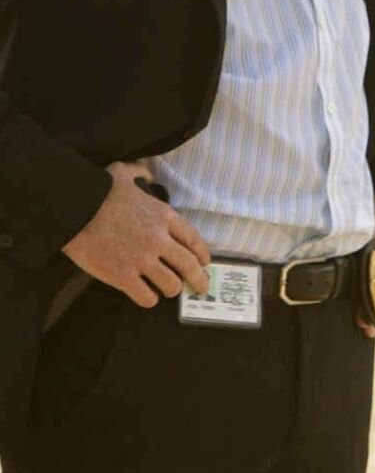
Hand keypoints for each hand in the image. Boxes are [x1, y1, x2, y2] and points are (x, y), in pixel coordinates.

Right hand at [61, 161, 210, 307]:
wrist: (72, 210)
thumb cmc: (96, 191)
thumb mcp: (123, 173)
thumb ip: (140, 173)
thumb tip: (147, 174)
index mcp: (163, 216)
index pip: (193, 239)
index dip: (202, 254)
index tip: (205, 263)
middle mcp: (159, 240)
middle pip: (190, 266)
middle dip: (198, 280)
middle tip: (200, 288)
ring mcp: (141, 259)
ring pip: (171, 284)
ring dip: (172, 290)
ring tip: (167, 291)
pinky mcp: (122, 276)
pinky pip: (146, 296)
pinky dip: (149, 299)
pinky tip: (147, 297)